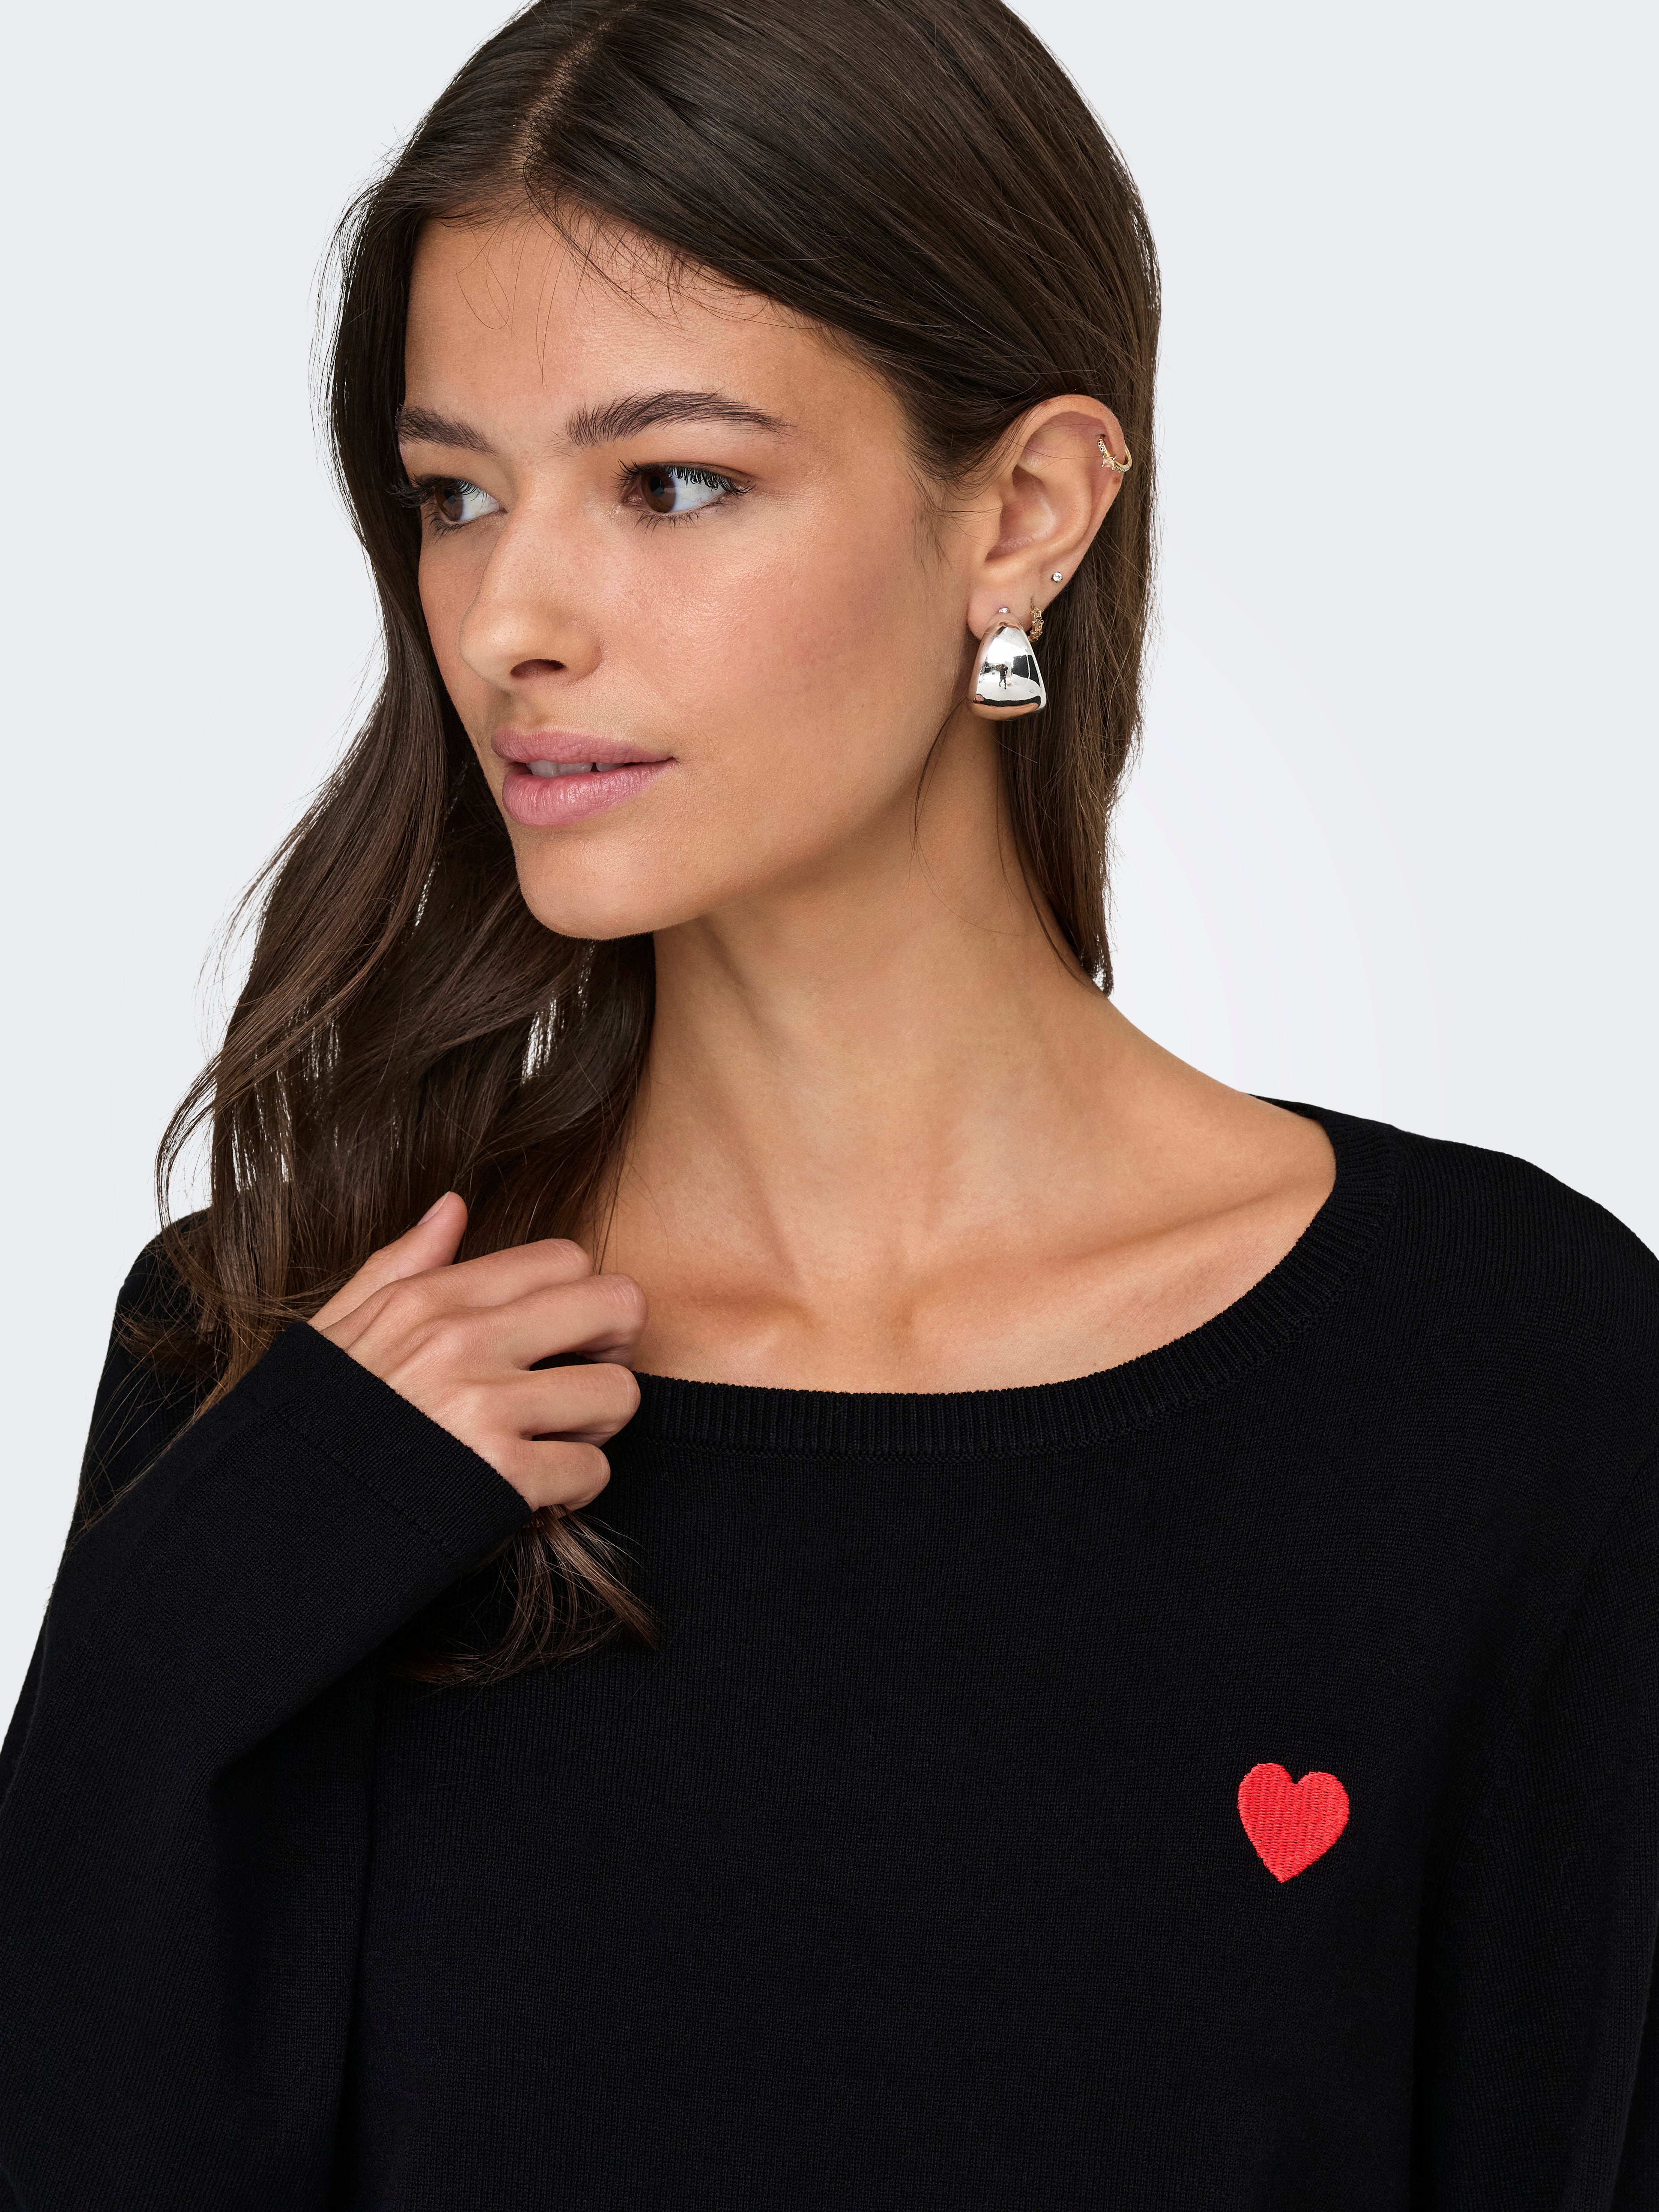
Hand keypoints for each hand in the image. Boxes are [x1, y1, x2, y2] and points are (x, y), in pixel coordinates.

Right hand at [310, 1193, 643, 1513]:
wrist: (265, 1528)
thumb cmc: (306, 1431)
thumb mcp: (336, 1333)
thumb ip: (399, 1265)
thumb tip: (453, 1206)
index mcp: (429, 1300)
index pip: (565, 1258)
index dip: (579, 1298)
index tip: (559, 1338)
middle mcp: (463, 1342)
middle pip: (617, 1306)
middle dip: (613, 1349)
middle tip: (579, 1384)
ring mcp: (484, 1409)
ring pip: (618, 1393)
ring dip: (594, 1428)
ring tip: (549, 1444)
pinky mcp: (500, 1480)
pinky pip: (593, 1473)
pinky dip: (573, 1492)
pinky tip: (532, 1497)